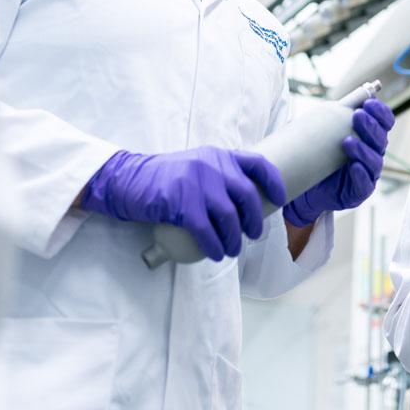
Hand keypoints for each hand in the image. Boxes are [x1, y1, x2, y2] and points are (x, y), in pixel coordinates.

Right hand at [81, 146, 286, 260]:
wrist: (128, 180)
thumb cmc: (165, 178)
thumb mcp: (197, 166)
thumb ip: (219, 174)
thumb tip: (245, 200)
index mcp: (219, 155)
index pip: (257, 163)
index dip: (274, 182)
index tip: (281, 199)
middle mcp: (212, 165)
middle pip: (247, 195)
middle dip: (254, 219)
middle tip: (253, 235)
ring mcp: (197, 183)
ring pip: (228, 216)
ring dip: (234, 239)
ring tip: (232, 250)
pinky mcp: (181, 202)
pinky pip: (206, 230)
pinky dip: (215, 245)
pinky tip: (216, 254)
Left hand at [284, 99, 392, 225]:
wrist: (307, 184)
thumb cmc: (321, 154)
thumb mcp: (329, 131)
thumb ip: (341, 115)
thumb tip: (353, 94)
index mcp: (371, 137)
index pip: (385, 122)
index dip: (380, 112)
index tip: (369, 102)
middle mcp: (374, 153)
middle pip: (381, 139)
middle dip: (370, 126)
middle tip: (357, 115)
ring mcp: (368, 173)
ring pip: (374, 161)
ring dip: (363, 150)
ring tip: (347, 142)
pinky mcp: (360, 191)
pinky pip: (365, 184)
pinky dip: (361, 174)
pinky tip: (354, 166)